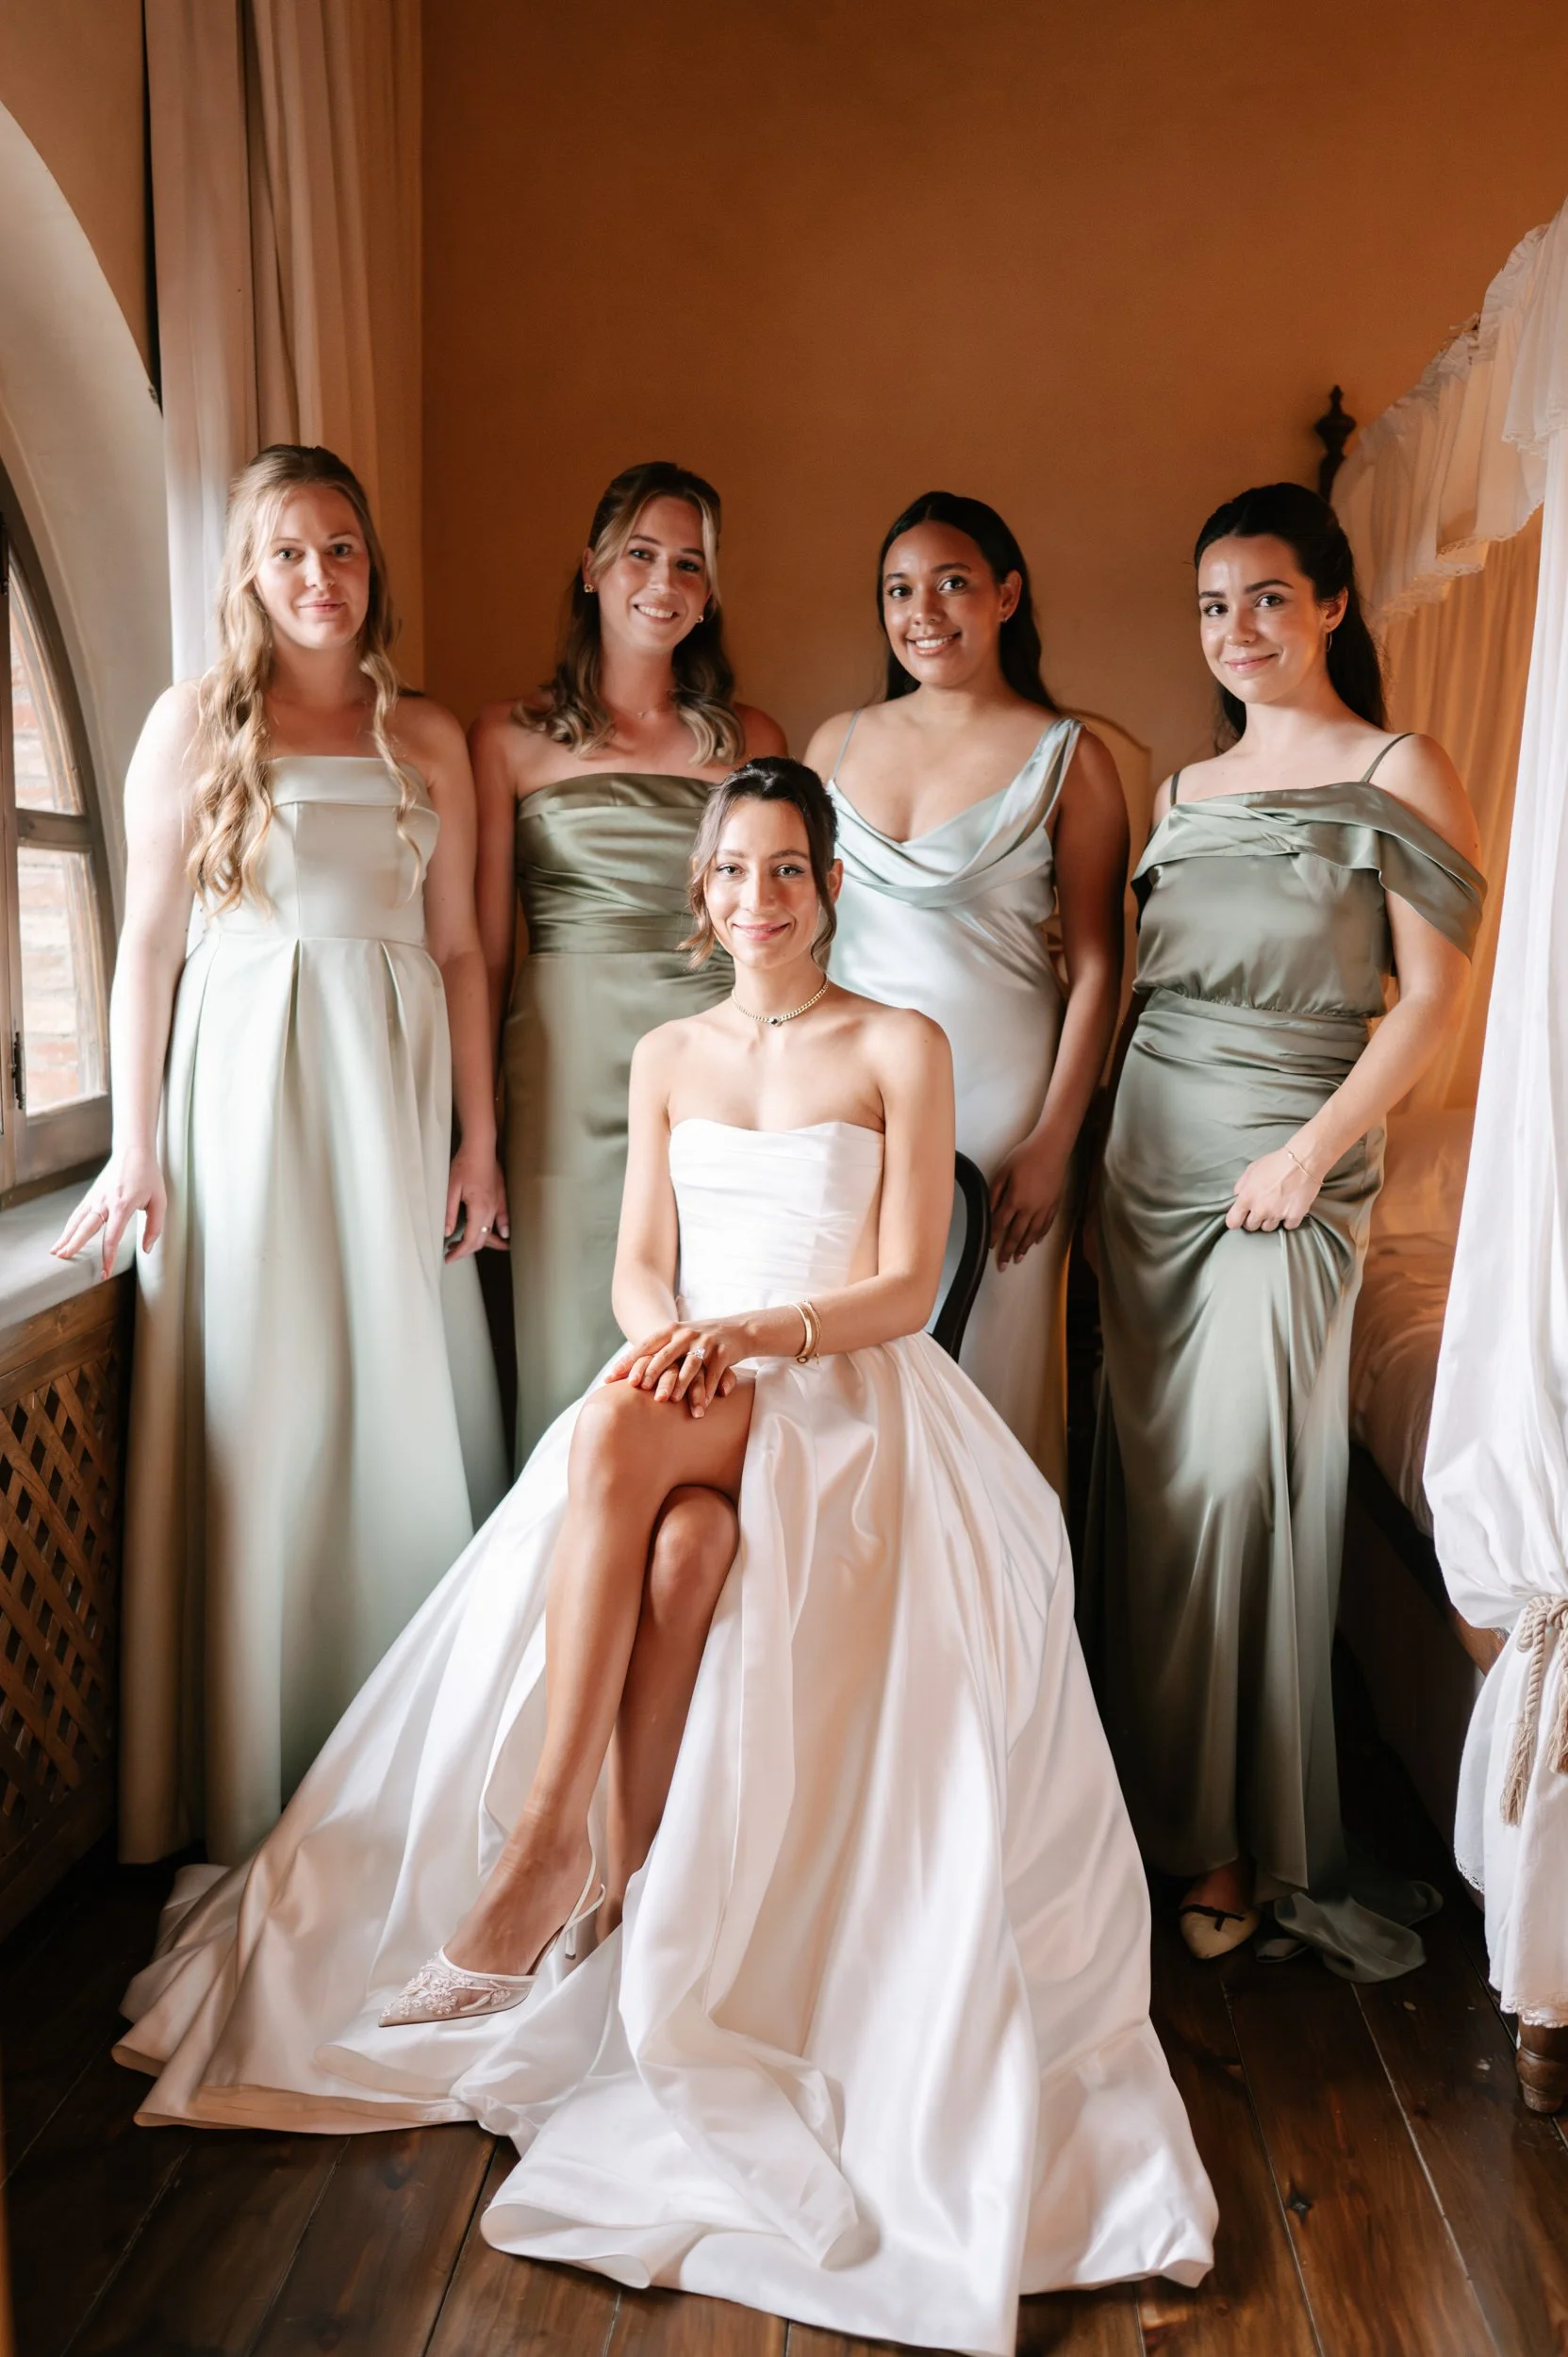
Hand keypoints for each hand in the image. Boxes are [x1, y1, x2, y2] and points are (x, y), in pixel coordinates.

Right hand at [52, 1144, 166, 1278]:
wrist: (133, 1151)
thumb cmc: (149, 1177)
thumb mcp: (159, 1202)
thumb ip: (154, 1227)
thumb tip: (146, 1249)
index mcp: (122, 1205)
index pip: (112, 1237)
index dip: (107, 1257)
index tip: (104, 1273)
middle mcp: (105, 1202)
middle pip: (86, 1227)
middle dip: (74, 1244)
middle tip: (64, 1259)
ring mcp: (95, 1198)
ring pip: (77, 1220)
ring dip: (65, 1237)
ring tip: (56, 1253)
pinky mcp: (91, 1195)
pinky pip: (78, 1213)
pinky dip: (69, 1227)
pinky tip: (63, 1238)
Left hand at [445, 1145, 508, 1259]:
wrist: (481, 1148)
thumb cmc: (464, 1165)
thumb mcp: (450, 1189)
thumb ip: (449, 1213)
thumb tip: (447, 1232)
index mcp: (478, 1209)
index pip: (471, 1240)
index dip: (460, 1253)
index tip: (449, 1258)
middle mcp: (491, 1210)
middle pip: (481, 1240)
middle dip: (466, 1250)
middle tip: (451, 1251)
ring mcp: (498, 1204)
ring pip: (491, 1232)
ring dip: (479, 1241)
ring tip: (464, 1245)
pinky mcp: (500, 1198)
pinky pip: (502, 1219)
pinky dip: (501, 1230)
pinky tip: (503, 1236)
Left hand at [604, 1317, 743, 1418]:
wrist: (739, 1329)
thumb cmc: (700, 1340)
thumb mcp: (679, 1339)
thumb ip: (657, 1351)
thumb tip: (625, 1373)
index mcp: (671, 1331)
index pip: (645, 1346)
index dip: (627, 1362)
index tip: (611, 1378)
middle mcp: (686, 1334)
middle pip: (665, 1354)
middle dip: (652, 1372)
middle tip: (639, 1388)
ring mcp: (706, 1343)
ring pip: (690, 1365)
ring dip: (681, 1384)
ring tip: (671, 1400)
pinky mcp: (723, 1352)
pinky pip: (713, 1374)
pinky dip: (707, 1390)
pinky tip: (701, 1405)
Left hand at [990, 1132, 1069, 1269]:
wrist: (1052, 1148)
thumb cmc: (1024, 1156)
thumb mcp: (1003, 1171)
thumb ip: (995, 1193)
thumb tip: (989, 1211)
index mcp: (1015, 1200)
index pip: (1000, 1224)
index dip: (994, 1237)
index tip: (989, 1248)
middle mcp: (1030, 1208)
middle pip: (1017, 1234)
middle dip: (1008, 1251)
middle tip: (1003, 1265)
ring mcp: (1044, 1207)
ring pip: (1033, 1233)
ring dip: (1024, 1247)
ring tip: (1018, 1259)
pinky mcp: (1054, 1204)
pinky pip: (1047, 1224)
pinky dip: (1040, 1235)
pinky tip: (1036, 1242)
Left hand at [1226, 1143, 1320, 1232]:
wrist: (1302, 1161)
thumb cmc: (1276, 1162)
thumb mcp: (1251, 1170)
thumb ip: (1241, 1186)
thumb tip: (1238, 1198)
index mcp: (1247, 1198)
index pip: (1233, 1222)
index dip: (1236, 1220)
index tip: (1240, 1218)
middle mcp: (1261, 1209)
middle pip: (1251, 1226)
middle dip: (1253, 1219)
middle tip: (1260, 1208)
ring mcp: (1278, 1214)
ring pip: (1268, 1228)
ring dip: (1270, 1220)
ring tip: (1275, 1207)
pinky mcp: (1294, 1216)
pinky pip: (1288, 1226)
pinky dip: (1288, 1220)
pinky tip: (1289, 1209)